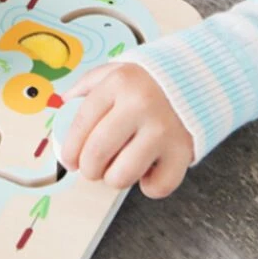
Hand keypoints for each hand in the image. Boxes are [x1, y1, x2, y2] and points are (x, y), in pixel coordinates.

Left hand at [58, 63, 193, 197]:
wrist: (196, 80)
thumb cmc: (147, 82)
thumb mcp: (114, 71)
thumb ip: (86, 87)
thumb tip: (61, 109)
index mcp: (118, 82)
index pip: (81, 122)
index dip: (69, 148)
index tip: (68, 160)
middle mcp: (140, 105)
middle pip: (97, 152)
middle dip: (88, 169)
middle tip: (91, 168)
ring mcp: (163, 129)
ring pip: (122, 175)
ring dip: (114, 178)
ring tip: (118, 166)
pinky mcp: (183, 152)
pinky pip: (156, 187)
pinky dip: (148, 186)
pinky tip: (147, 168)